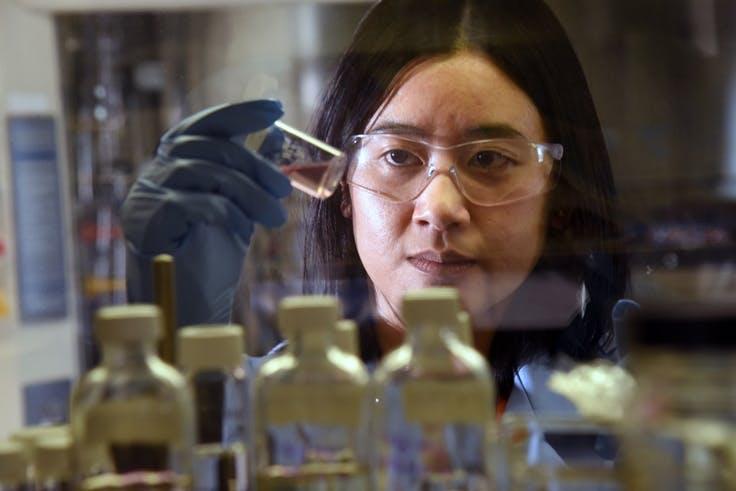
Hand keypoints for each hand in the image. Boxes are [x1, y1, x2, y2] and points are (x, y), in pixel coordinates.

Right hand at [122, 99, 291, 324]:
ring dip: (250, 194)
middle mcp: (158, 170)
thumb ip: (252, 170)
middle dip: (257, 166)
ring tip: (276, 219)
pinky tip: (242, 231)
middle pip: (211, 148)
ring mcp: (147, 193)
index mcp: (180, 162)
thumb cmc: (213, 253)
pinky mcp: (144, 220)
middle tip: (286, 193)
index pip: (206, 124)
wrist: (191, 304)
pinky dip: (226, 213)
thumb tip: (277, 132)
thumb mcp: (242, 205)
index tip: (276, 109)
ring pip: (205, 173)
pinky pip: (192, 203)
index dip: (240, 112)